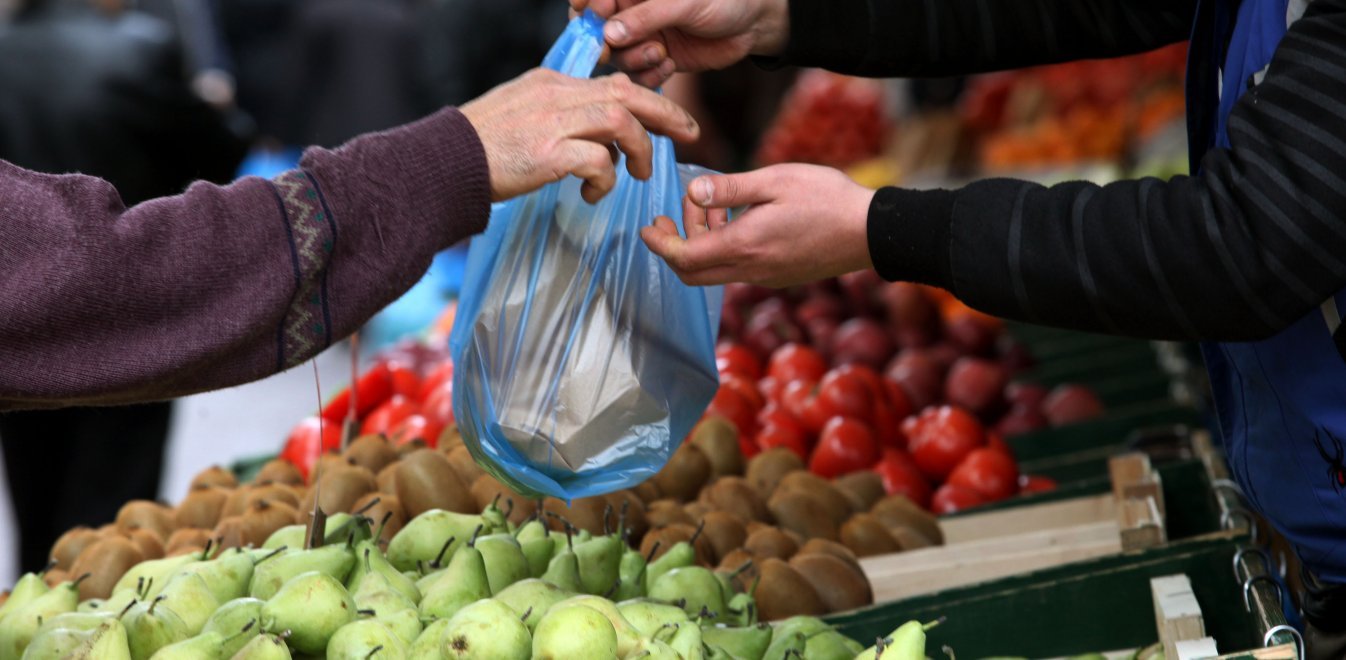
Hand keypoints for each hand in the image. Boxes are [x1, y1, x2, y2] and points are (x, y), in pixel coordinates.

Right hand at [461, 69, 698, 203]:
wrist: (442, 163)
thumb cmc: (480, 148)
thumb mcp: (522, 115)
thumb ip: (558, 117)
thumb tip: (597, 140)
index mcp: (552, 84)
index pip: (613, 83)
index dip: (648, 100)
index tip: (668, 118)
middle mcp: (556, 96)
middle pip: (628, 93)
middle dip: (666, 113)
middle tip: (689, 134)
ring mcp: (553, 123)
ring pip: (620, 122)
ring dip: (639, 151)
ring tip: (638, 175)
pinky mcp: (548, 153)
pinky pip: (598, 161)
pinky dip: (605, 179)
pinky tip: (592, 195)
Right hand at [573, 0, 789, 86]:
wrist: (752, 24)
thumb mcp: (683, 2)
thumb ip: (646, 16)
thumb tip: (609, 32)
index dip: (589, 7)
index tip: (595, 15)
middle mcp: (633, 12)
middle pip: (599, 30)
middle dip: (607, 42)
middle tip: (613, 49)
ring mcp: (644, 38)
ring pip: (617, 56)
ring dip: (634, 59)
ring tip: (660, 54)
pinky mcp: (656, 61)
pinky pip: (638, 75)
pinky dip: (649, 75)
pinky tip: (668, 66)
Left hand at [642, 164, 875, 286]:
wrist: (871, 232)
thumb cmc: (827, 199)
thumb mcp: (774, 180)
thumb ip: (730, 189)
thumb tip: (693, 192)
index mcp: (744, 246)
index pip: (684, 258)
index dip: (659, 244)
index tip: (647, 227)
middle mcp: (750, 270)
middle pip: (692, 274)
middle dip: (675, 245)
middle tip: (673, 215)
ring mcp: (766, 277)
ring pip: (716, 271)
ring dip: (703, 242)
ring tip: (714, 206)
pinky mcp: (779, 277)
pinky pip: (738, 269)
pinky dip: (725, 247)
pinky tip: (740, 220)